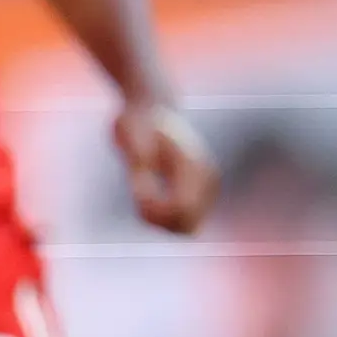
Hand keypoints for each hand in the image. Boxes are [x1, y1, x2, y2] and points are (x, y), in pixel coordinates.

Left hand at [117, 97, 217, 234]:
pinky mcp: (197, 193)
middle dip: (158, 222)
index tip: (137, 195)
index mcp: (195, 168)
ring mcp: (205, 188)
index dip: (156, 213)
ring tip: (141, 197)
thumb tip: (141, 198)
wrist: (152, 108)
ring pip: (186, 228)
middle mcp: (206, 181)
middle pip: (187, 227)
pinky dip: (162, 220)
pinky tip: (146, 199)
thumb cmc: (138, 123)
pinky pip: (182, 222)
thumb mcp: (130, 142)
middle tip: (138, 200)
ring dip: (160, 223)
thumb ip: (138, 169)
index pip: (183, 210)